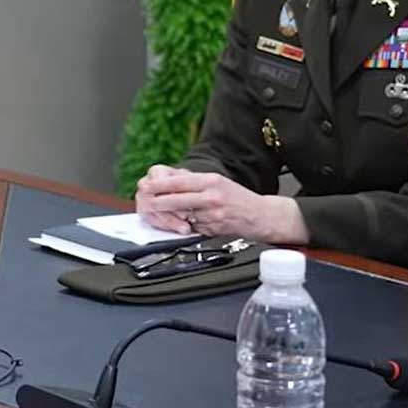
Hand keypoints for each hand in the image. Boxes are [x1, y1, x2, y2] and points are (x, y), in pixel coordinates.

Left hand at [137, 167, 308, 244]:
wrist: (262, 216)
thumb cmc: (239, 198)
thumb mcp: (218, 181)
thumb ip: (194, 181)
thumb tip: (169, 178)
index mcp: (211, 181)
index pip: (180, 182)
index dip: (160, 185)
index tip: (147, 186)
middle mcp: (212, 197)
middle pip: (177, 200)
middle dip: (158, 202)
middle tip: (145, 202)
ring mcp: (213, 215)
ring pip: (183, 216)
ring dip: (170, 217)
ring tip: (159, 214)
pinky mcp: (214, 230)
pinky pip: (193, 228)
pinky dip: (185, 226)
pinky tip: (183, 224)